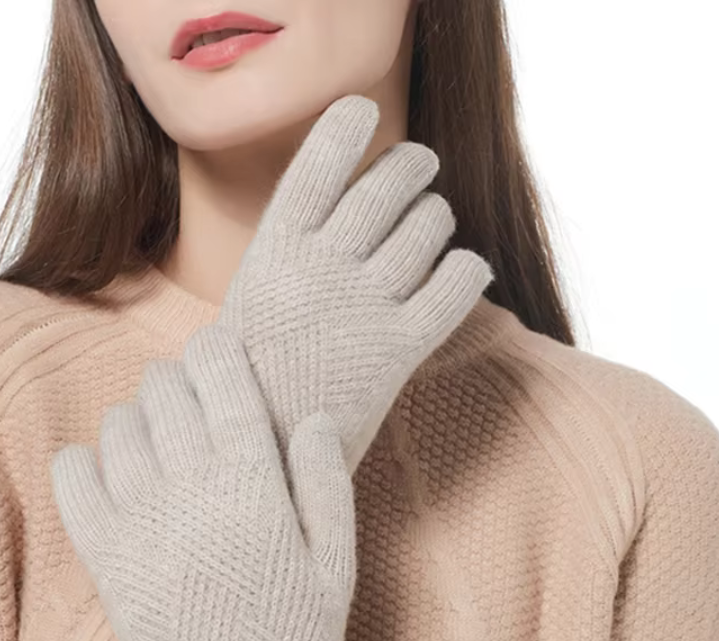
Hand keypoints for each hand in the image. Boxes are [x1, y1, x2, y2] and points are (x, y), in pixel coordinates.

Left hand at [49, 322, 383, 640]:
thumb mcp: (338, 562)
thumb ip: (328, 482)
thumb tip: (314, 417)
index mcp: (256, 491)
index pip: (225, 387)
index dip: (219, 351)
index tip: (220, 344)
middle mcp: (194, 499)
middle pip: (167, 395)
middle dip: (179, 375)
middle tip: (192, 387)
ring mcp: (143, 531)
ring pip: (120, 429)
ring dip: (138, 413)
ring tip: (159, 427)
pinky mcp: (107, 566)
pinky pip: (74, 482)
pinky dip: (84, 458)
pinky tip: (110, 466)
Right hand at [216, 93, 493, 473]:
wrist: (260, 453)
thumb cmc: (251, 379)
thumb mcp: (249, 304)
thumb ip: (287, 256)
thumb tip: (333, 213)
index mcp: (275, 251)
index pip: (318, 162)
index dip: (347, 124)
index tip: (364, 109)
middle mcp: (321, 268)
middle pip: (387, 186)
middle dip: (413, 166)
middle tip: (421, 166)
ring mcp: (362, 307)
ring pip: (428, 227)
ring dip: (439, 215)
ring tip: (434, 221)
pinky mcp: (399, 350)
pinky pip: (455, 287)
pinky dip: (469, 268)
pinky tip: (466, 268)